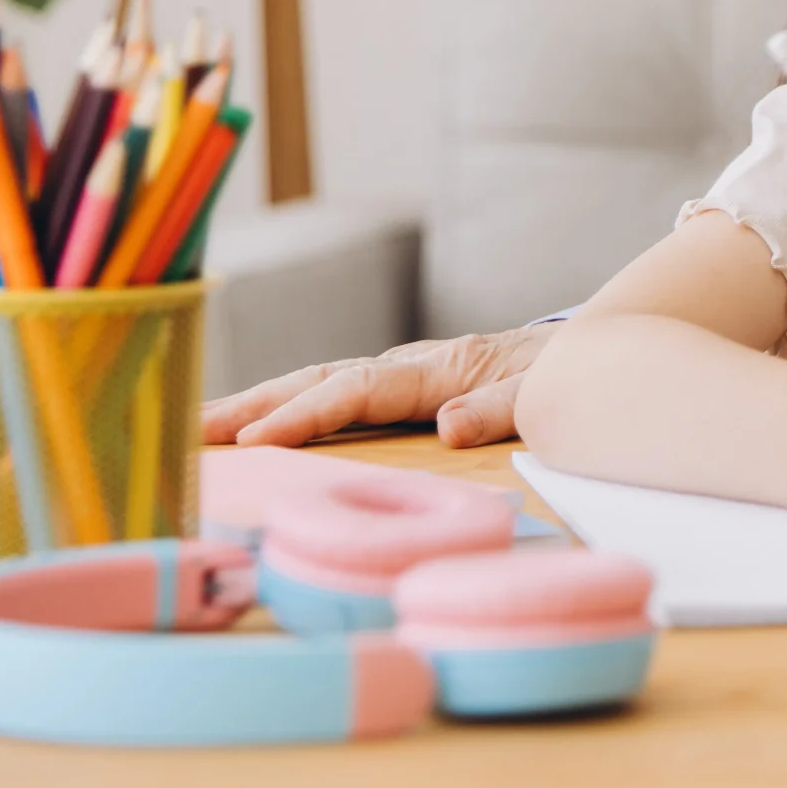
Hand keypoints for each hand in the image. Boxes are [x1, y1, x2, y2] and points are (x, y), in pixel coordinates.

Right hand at [200, 326, 554, 450]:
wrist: (594, 348)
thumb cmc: (572, 371)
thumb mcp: (551, 391)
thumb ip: (506, 408)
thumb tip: (449, 427)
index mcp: (444, 368)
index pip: (360, 389)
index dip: (307, 414)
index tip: (257, 439)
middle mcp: (416, 365)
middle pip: (323, 378)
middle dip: (258, 403)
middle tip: (192, 429)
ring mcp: (408, 373)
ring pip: (323, 381)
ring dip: (265, 401)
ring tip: (201, 427)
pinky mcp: (409, 384)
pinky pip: (341, 393)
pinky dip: (296, 405)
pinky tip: (259, 426)